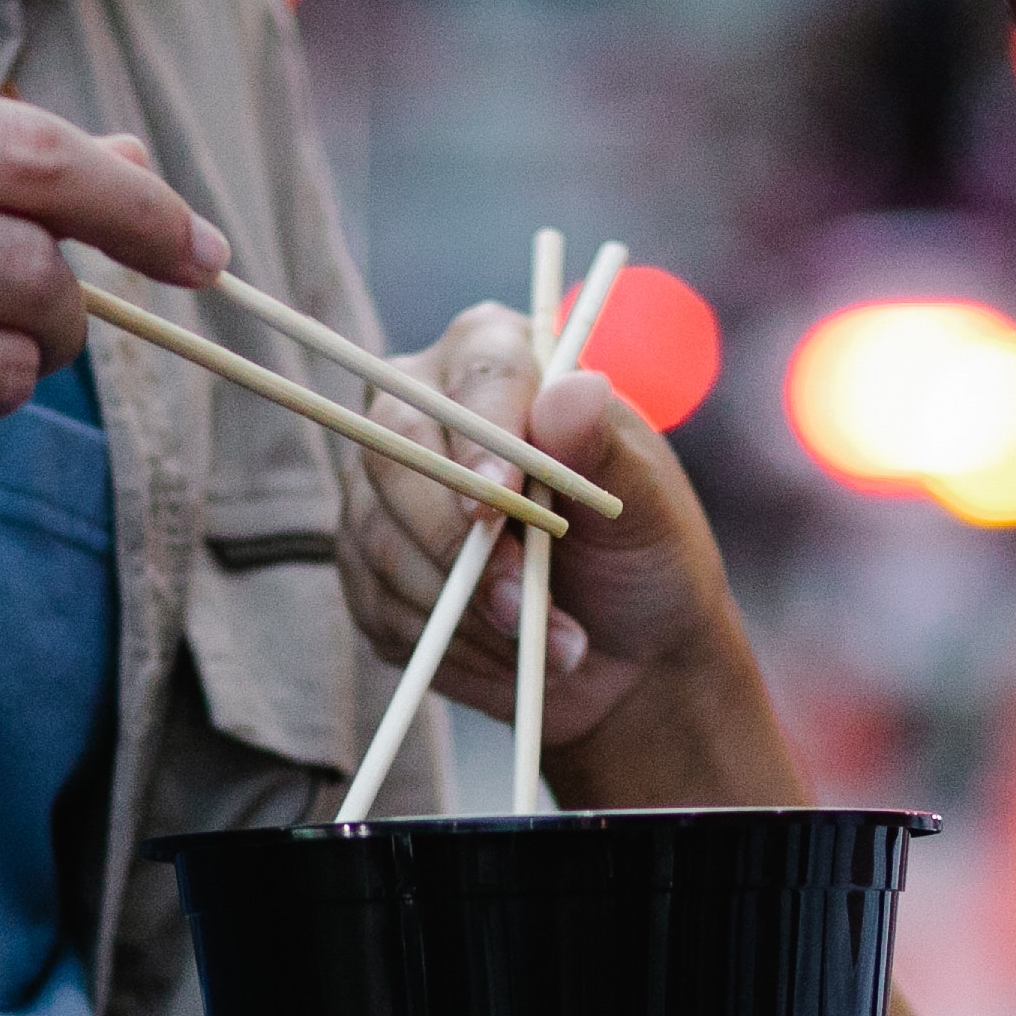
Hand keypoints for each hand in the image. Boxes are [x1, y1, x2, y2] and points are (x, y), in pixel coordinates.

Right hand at [341, 306, 760, 786]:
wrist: (623, 651)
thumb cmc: (642, 557)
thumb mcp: (647, 506)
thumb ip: (606, 449)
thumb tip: (572, 390)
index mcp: (503, 361)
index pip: (477, 376)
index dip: (481, 439)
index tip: (497, 506)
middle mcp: (427, 407)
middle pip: (394, 451)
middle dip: (454, 544)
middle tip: (517, 606)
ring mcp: (386, 486)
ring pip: (381, 538)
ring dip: (463, 611)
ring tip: (545, 645)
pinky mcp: (369, 560)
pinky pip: (378, 601)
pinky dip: (445, 644)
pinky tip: (504, 654)